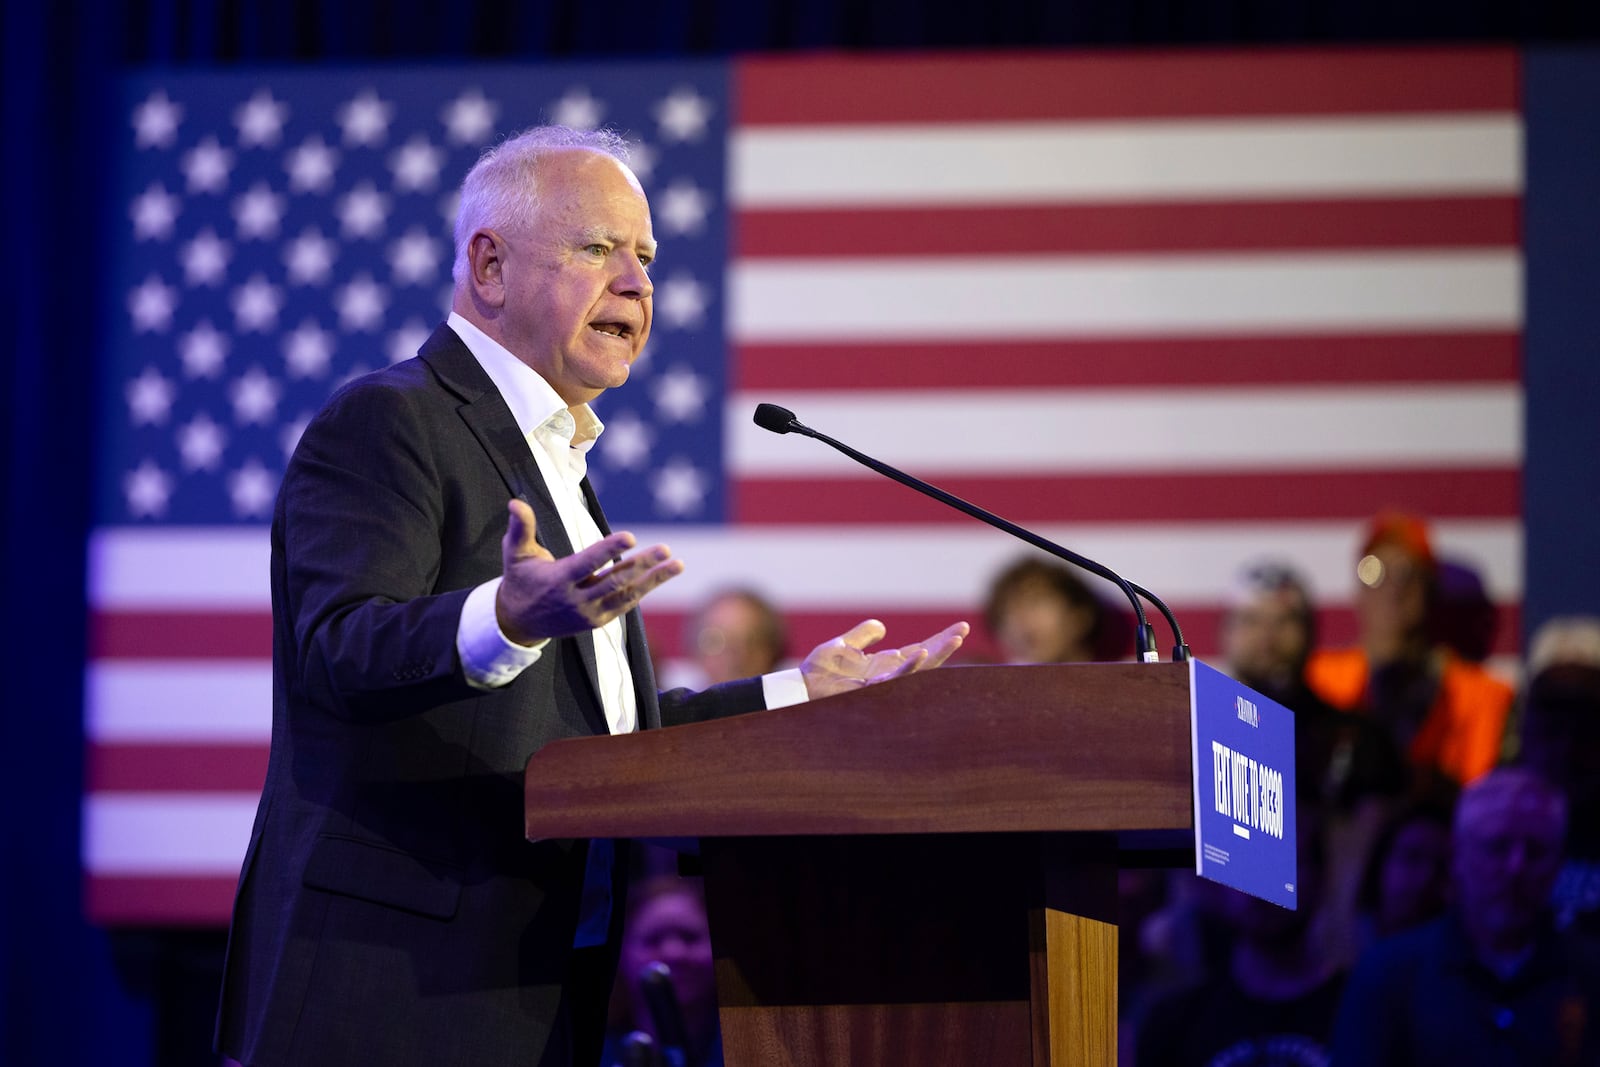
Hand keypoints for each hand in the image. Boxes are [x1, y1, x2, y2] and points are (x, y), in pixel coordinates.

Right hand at [494, 499, 683, 644]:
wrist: (518, 622)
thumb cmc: (520, 580)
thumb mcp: (515, 553)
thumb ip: (520, 528)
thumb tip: (516, 503)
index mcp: (558, 580)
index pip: (587, 564)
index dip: (609, 550)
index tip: (630, 536)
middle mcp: (576, 600)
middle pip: (614, 580)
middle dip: (642, 565)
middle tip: (665, 548)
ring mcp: (589, 614)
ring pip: (626, 595)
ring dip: (654, 580)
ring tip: (677, 564)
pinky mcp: (598, 622)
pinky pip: (625, 604)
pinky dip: (644, 590)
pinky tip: (662, 575)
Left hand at [799, 619, 969, 699]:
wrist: (802, 685)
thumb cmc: (820, 670)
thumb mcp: (844, 645)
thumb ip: (863, 635)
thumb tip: (883, 627)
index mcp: (886, 663)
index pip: (920, 650)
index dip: (939, 640)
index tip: (960, 629)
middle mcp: (889, 674)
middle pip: (925, 659)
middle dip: (945, 646)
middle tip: (964, 631)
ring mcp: (883, 682)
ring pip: (918, 670)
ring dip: (937, 655)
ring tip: (956, 639)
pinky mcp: (872, 688)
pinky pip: (896, 678)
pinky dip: (910, 667)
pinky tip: (922, 654)